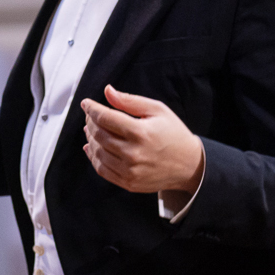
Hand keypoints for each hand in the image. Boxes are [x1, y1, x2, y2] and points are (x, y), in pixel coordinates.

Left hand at [80, 85, 203, 195]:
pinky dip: (92, 157)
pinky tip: (91, 146)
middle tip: (90, 116)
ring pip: (97, 152)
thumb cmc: (173, 133)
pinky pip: (101, 169)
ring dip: (90, 138)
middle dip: (90, 122)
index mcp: (141, 132)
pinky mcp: (128, 183)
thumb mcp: (158, 111)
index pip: (105, 118)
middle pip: (99, 135)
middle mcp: (133, 153)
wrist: (189, 165)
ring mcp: (130, 170)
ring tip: (90, 129)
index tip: (85, 103)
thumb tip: (107, 91)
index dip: (92, 109)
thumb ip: (130, 101)